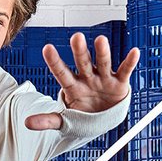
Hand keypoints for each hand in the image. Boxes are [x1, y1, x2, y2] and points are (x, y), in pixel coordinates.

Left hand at [25, 33, 139, 129]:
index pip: (61, 73)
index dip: (55, 62)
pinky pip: (125, 71)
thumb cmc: (81, 115)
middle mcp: (87, 78)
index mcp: (72, 86)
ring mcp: (103, 78)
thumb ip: (47, 120)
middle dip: (80, 51)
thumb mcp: (64, 119)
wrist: (101, 119)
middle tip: (76, 37)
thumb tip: (27, 123)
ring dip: (102, 52)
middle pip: (82, 63)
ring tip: (101, 40)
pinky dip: (130, 62)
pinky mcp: (119, 82)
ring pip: (103, 63)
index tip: (47, 48)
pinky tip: (134, 52)